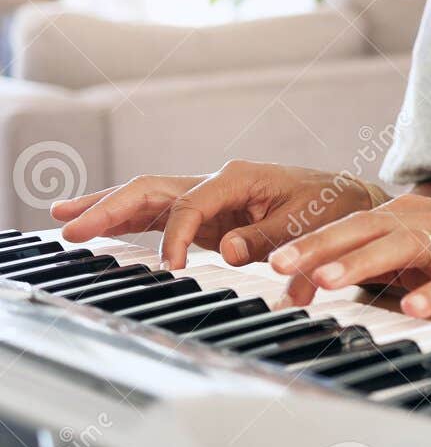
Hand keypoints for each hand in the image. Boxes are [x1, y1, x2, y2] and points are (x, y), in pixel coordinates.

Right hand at [51, 160, 382, 268]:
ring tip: (63, 221)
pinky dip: (129, 220)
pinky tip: (98, 228)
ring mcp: (209, 197)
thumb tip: (231, 252)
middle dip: (110, 207)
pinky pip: (159, 214)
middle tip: (69, 227)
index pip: (191, 204)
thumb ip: (272, 237)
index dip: (175, 236)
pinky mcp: (208, 215)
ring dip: (107, 209)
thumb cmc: (334, 207)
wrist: (350, 201)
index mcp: (239, 177)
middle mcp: (218, 182)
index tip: (170, 268)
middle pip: (153, 189)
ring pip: (149, 198)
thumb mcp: (312, 222)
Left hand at [264, 191, 430, 321]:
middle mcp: (426, 222)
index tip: (272, 262)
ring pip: (400, 248)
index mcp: (408, 216)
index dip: (311, 242)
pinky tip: (412, 308)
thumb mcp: (426, 248)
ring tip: (328, 280)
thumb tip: (325, 273)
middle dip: (320, 246)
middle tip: (281, 264)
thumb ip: (381, 257)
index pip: (350, 225)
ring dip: (361, 262)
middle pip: (364, 229)